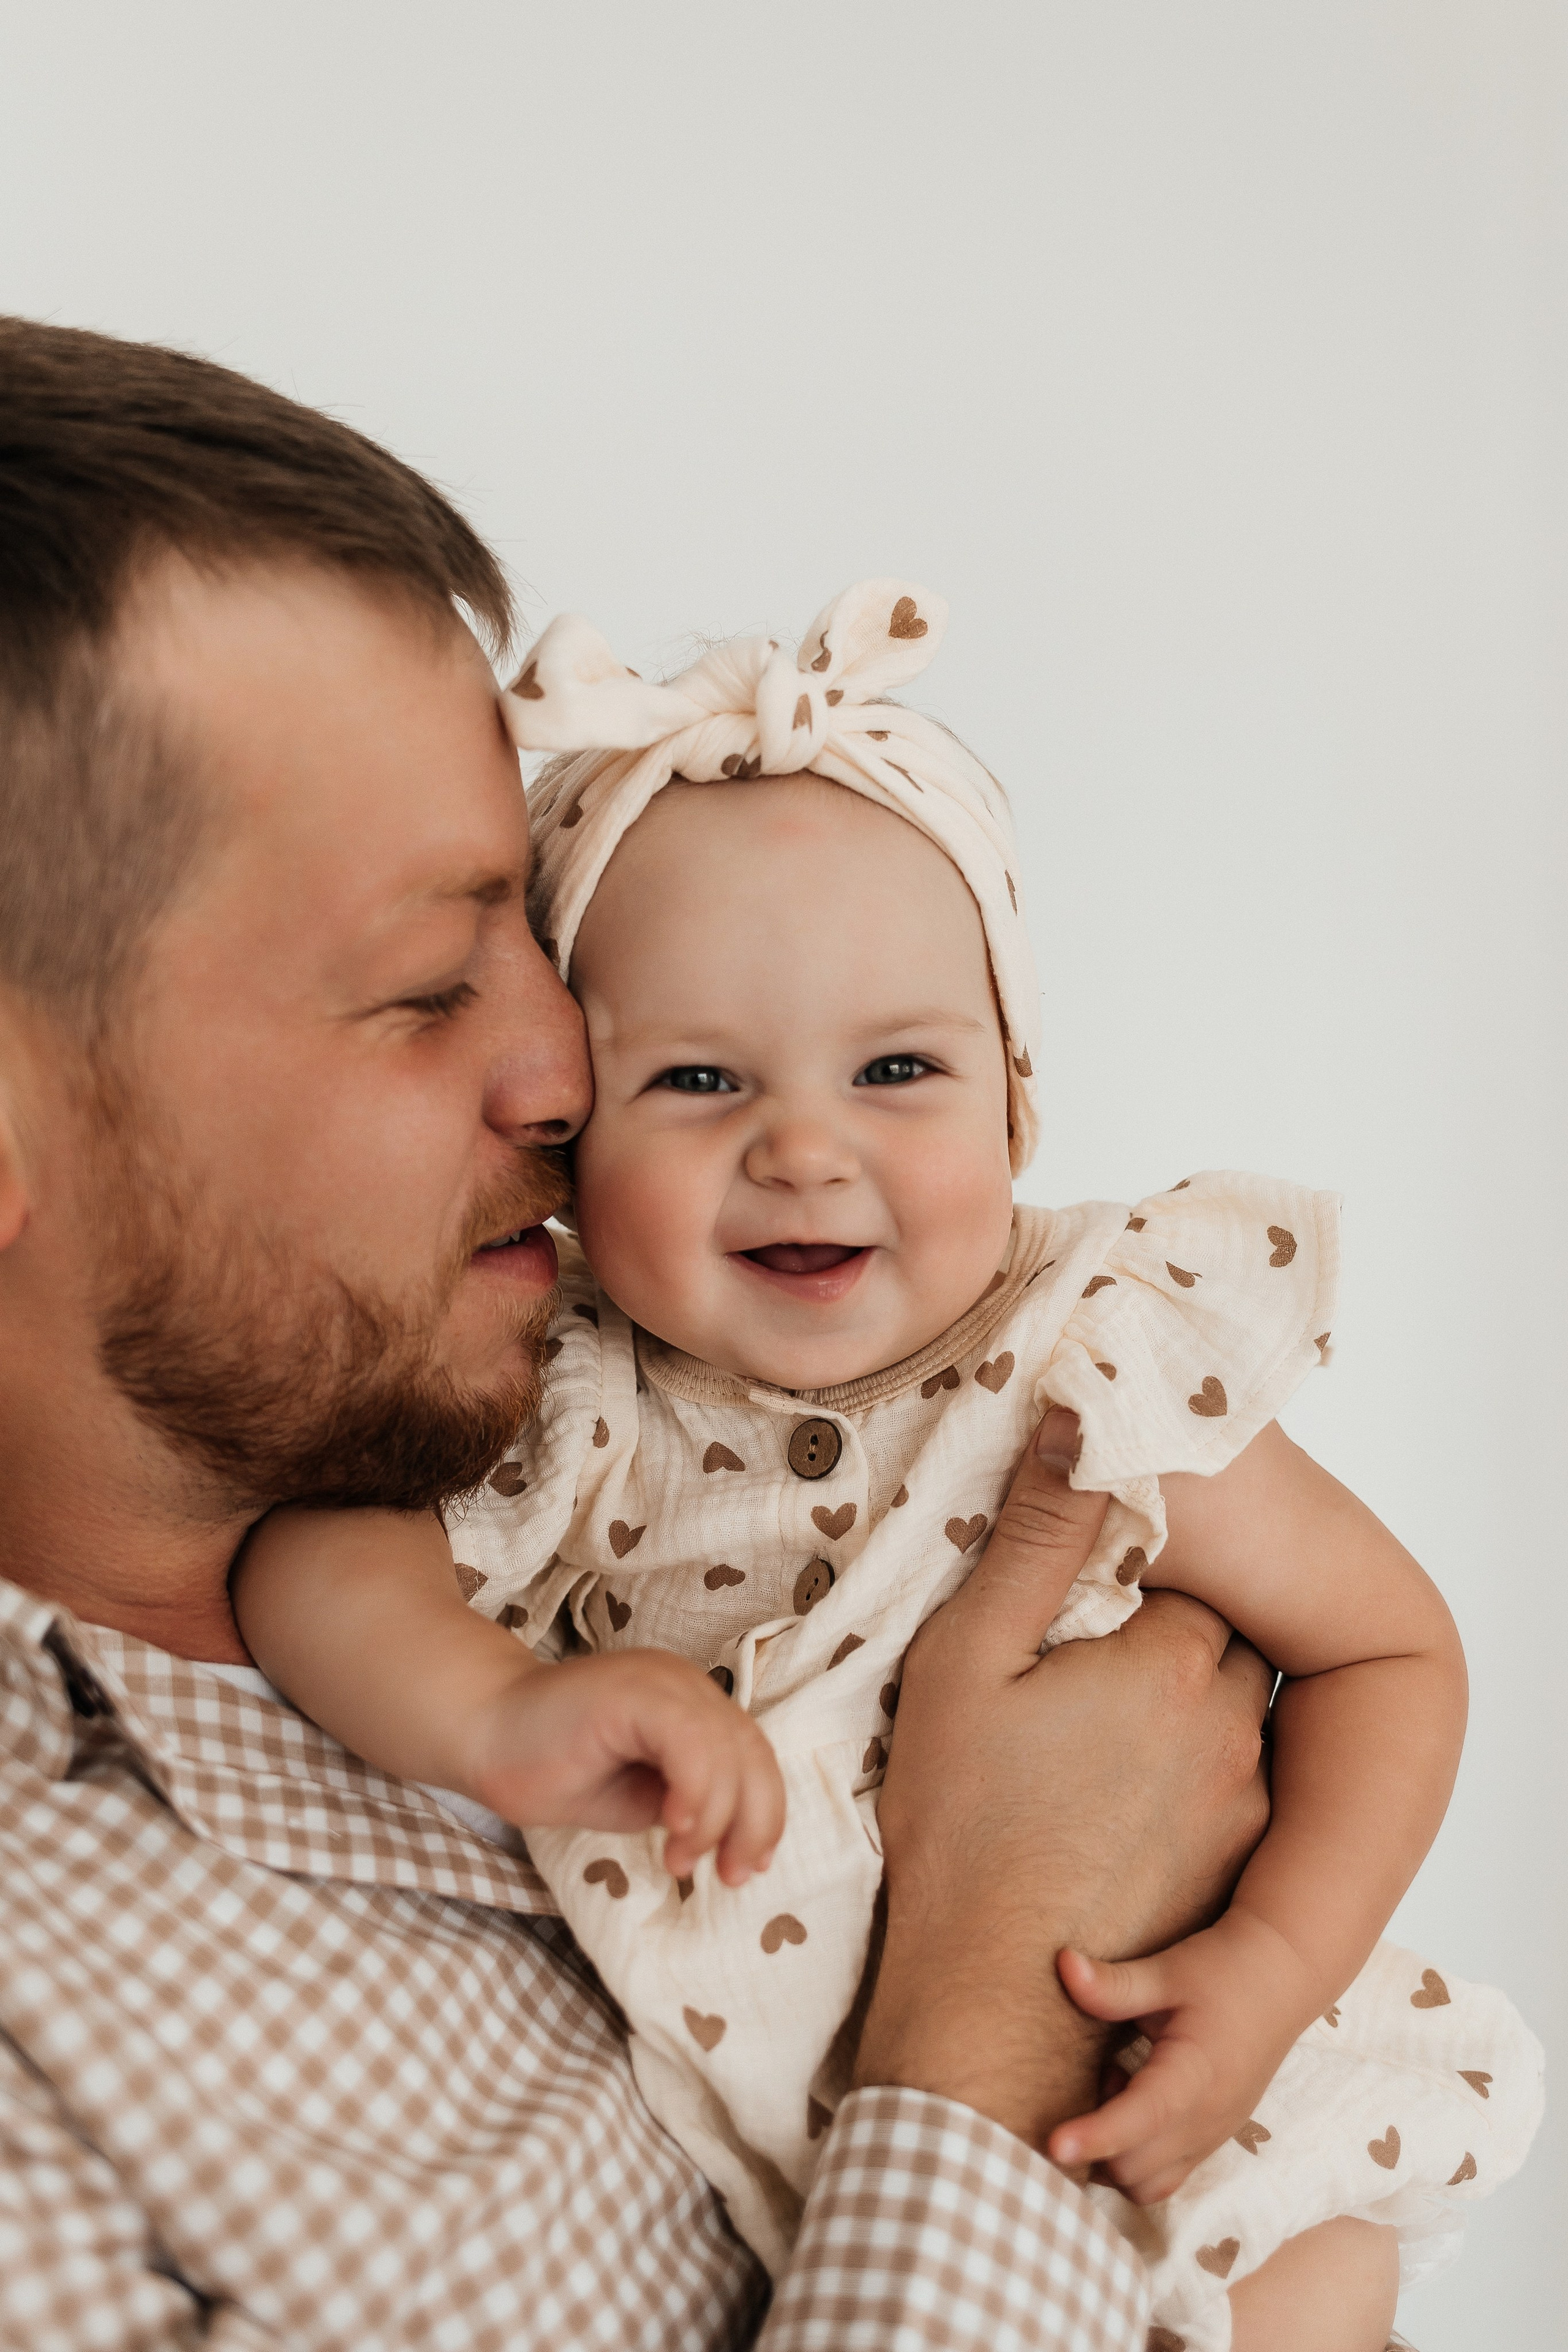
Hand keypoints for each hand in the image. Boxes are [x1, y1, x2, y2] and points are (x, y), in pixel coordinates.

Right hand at [465, 1648, 786, 1883]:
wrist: (482, 1736)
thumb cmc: (553, 1770)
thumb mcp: (641, 1797)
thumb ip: (689, 1803)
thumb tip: (734, 1835)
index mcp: (693, 1706)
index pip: (754, 1758)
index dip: (763, 1816)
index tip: (747, 1869)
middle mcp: (686, 1684)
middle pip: (753, 1753)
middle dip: (753, 1824)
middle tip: (730, 1876)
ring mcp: (662, 1681)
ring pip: (729, 1749)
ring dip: (716, 1819)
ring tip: (679, 1860)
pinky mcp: (634, 1690)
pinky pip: (690, 1739)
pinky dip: (696, 1789)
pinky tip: (674, 1826)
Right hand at [854, 1409, 1272, 2153]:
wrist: (993, 2001)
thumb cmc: (966, 1827)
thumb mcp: (971, 1663)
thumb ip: (1033, 1538)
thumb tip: (1072, 1419)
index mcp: (1174, 1664)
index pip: (1193, 1564)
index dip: (1140, 1557)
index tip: (1088, 1578)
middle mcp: (1233, 1732)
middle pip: (1226, 1633)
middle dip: (1174, 1621)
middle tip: (1091, 1642)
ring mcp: (1243, 1809)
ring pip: (1236, 1713)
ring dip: (1187, 1700)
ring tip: (1098, 1720)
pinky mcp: (1237, 1876)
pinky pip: (1234, 1790)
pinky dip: (1193, 1775)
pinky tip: (1117, 1795)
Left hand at [1052, 1907, 1314, 2200]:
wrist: (1281, 1978)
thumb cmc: (1224, 1971)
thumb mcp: (1170, 1970)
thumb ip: (1116, 1984)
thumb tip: (1064, 1966)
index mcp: (1194, 2077)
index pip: (1140, 2120)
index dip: (1095, 2136)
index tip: (1053, 2144)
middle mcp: (1205, 2122)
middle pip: (1132, 2168)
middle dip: (1091, 2146)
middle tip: (1079, 2084)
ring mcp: (1211, 2137)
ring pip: (1146, 2184)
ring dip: (1112, 2155)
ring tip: (1112, 2086)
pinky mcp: (1210, 2138)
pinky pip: (1164, 2175)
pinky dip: (1134, 2156)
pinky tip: (1130, 2096)